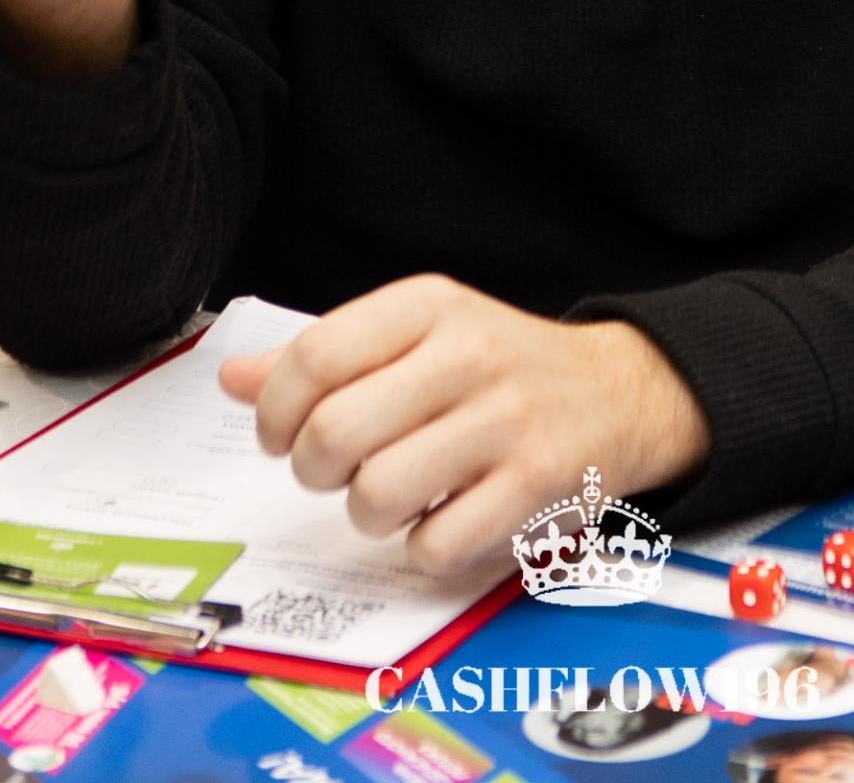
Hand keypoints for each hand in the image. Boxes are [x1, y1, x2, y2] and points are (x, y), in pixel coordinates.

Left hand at [218, 274, 710, 581]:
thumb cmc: (496, 367)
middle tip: (337, 470)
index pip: (313, 358)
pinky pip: (436, 545)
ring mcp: (506, 421)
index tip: (279, 434)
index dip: (274, 413)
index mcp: (428, 305)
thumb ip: (327, 357)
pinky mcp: (537, 486)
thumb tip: (235, 380)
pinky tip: (441, 518)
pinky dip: (423, 547)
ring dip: (367, 514)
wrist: (618, 391)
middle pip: (334, 433)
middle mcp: (467, 354)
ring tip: (390, 495)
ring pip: (377, 496)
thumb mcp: (417, 335)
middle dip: (315, 470)